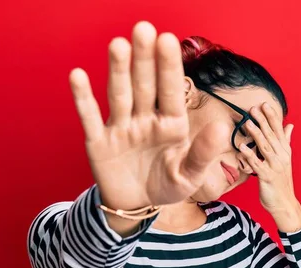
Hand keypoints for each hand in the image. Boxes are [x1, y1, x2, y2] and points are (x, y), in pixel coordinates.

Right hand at [68, 21, 222, 210]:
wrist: (136, 206)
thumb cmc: (166, 186)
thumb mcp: (189, 176)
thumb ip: (203, 153)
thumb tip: (223, 128)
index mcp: (171, 125)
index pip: (171, 91)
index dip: (169, 67)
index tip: (169, 39)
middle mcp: (145, 119)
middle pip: (145, 86)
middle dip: (144, 59)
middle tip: (144, 28)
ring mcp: (121, 128)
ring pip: (120, 95)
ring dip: (118, 71)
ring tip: (119, 44)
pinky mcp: (99, 142)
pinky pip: (91, 119)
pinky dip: (84, 99)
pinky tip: (78, 75)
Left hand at [238, 102, 298, 213]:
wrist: (284, 203)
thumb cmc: (281, 181)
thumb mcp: (285, 159)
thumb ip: (286, 141)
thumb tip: (290, 125)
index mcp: (285, 151)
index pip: (279, 130)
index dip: (272, 117)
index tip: (264, 104)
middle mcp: (282, 156)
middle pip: (271, 136)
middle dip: (263, 121)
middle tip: (254, 108)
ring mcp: (275, 166)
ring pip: (265, 147)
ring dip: (256, 134)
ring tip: (247, 122)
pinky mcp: (267, 177)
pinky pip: (257, 164)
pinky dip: (250, 155)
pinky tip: (242, 147)